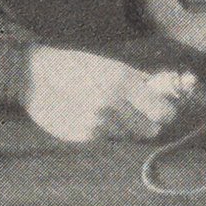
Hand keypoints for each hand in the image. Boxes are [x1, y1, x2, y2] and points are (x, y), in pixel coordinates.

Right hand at [19, 46, 195, 144]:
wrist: (35, 77)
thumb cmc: (77, 67)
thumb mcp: (111, 65)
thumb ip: (141, 81)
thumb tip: (170, 90)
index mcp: (122, 81)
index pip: (163, 111)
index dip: (165, 113)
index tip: (162, 111)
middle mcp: (112, 103)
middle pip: (150, 130)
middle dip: (147, 123)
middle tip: (136, 114)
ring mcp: (97, 122)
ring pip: (128, 136)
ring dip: (124, 128)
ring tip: (106, 112)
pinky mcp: (84, 136)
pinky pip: (108, 140)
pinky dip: (105, 132)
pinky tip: (91, 118)